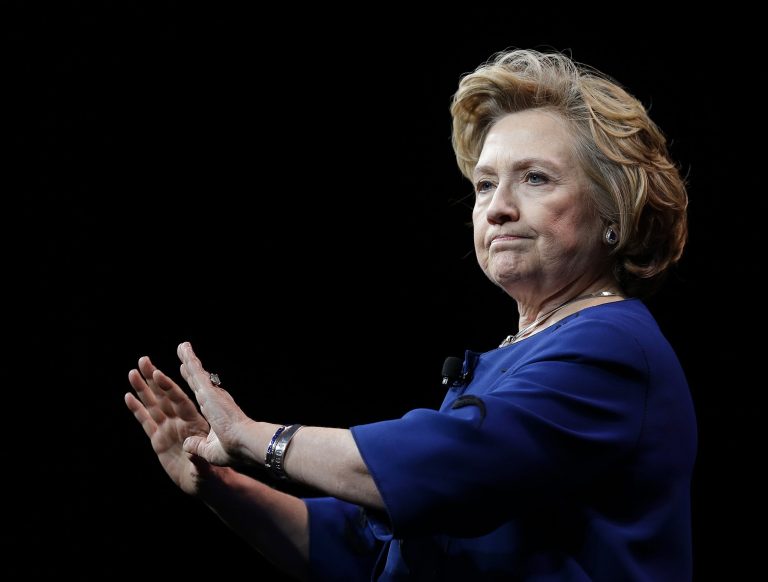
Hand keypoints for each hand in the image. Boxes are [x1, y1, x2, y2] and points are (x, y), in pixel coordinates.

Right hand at [124, 355, 212, 494]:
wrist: (205, 482)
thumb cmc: (209, 473)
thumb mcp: (205, 467)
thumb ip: (197, 458)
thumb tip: (191, 451)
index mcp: (194, 423)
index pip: (180, 401)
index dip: (169, 388)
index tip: (159, 373)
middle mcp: (180, 422)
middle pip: (164, 397)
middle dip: (154, 379)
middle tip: (143, 360)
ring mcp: (168, 430)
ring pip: (153, 405)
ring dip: (143, 389)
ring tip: (132, 373)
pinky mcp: (158, 440)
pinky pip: (146, 421)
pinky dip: (137, 409)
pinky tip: (129, 396)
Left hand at [176, 341, 255, 465]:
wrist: (246, 444)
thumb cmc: (235, 450)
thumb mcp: (210, 450)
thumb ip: (197, 446)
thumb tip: (187, 445)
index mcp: (215, 412)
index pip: (201, 394)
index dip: (195, 382)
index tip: (188, 372)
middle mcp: (214, 400)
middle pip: (198, 379)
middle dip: (191, 366)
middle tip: (185, 352)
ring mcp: (212, 394)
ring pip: (197, 372)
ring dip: (189, 358)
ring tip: (182, 346)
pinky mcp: (209, 392)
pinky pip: (196, 373)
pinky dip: (190, 361)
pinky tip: (184, 351)